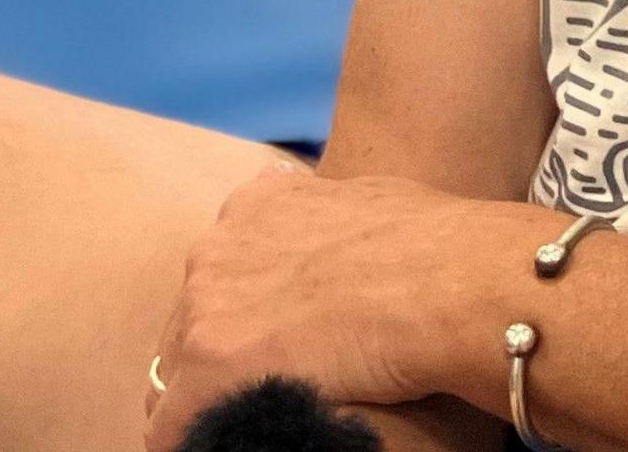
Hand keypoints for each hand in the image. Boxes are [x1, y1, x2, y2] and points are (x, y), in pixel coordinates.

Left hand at [138, 165, 555, 451]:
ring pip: (175, 379)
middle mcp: (216, 249)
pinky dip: (199, 439)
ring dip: (213, 398)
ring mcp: (204, 311)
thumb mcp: (375, 200)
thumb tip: (345, 233)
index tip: (281, 336)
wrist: (453, 284)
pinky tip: (235, 442)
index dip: (250, 313)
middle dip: (225, 355)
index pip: (223, 273)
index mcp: (256, 206)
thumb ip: (335, 213)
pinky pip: (174, 428)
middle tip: (277, 381)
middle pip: (189, 324)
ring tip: (262, 410)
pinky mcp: (207, 373)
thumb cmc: (439, 245)